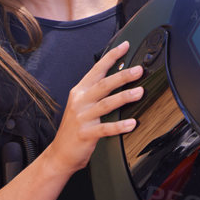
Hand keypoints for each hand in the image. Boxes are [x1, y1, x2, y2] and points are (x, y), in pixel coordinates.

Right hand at [47, 40, 143, 177]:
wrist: (59, 154)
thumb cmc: (74, 129)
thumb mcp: (81, 106)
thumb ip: (95, 93)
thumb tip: (117, 79)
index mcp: (79, 92)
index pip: (97, 69)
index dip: (111, 57)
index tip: (125, 46)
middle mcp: (80, 102)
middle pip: (103, 84)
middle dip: (122, 76)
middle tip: (138, 70)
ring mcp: (82, 118)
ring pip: (106, 104)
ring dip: (124, 97)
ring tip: (139, 93)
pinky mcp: (85, 134)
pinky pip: (105, 128)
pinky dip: (119, 126)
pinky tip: (131, 124)